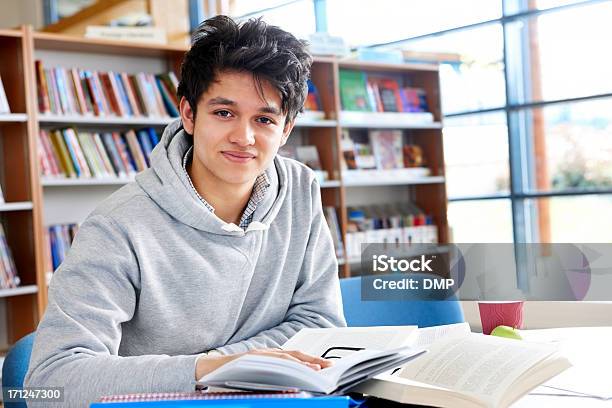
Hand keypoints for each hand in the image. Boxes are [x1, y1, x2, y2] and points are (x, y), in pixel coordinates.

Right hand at [195, 348, 332, 379]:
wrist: (207, 370)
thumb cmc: (232, 374)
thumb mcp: (256, 373)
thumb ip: (272, 374)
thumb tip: (294, 383)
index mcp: (268, 356)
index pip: (293, 357)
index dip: (310, 360)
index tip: (326, 366)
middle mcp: (265, 353)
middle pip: (293, 355)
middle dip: (312, 361)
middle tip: (328, 368)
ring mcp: (258, 356)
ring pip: (284, 358)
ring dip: (301, 364)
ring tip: (316, 370)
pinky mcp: (250, 359)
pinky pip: (271, 363)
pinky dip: (284, 367)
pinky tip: (295, 373)